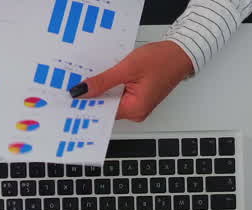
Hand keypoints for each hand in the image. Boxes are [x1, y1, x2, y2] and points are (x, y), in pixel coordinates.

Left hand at [69, 41, 193, 121]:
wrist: (181, 54)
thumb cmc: (161, 60)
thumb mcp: (127, 68)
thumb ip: (103, 82)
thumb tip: (82, 91)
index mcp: (134, 109)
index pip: (102, 112)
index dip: (86, 103)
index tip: (71, 96)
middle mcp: (136, 112)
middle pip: (106, 108)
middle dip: (93, 95)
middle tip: (77, 83)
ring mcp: (138, 106)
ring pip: (111, 101)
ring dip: (102, 90)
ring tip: (93, 78)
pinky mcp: (138, 99)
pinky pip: (119, 96)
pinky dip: (111, 87)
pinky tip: (106, 78)